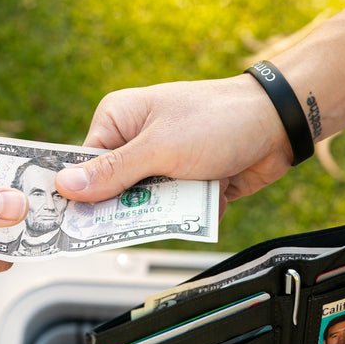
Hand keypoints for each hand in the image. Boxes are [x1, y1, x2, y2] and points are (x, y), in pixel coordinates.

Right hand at [54, 75, 294, 213]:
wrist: (278, 124)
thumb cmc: (219, 119)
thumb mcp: (160, 148)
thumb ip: (113, 172)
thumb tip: (66, 186)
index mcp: (119, 119)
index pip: (84, 166)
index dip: (83, 196)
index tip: (79, 224)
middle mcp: (137, 140)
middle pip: (115, 192)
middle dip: (137, 204)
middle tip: (154, 204)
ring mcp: (164, 162)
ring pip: (149, 207)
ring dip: (172, 207)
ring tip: (195, 187)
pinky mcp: (188, 181)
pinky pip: (178, 210)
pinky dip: (194, 209)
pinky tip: (214, 190)